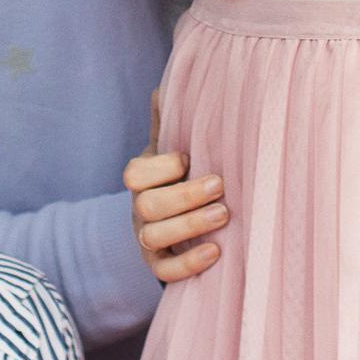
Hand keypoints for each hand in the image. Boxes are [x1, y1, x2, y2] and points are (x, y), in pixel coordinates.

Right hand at [125, 105, 226, 283]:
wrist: (181, 217)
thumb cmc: (184, 174)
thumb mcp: (176, 147)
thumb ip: (171, 121)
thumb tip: (164, 87)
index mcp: (143, 178)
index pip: (135, 174)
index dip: (160, 167)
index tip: (188, 157)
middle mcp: (140, 209)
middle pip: (147, 206)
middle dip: (184, 196)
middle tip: (220, 185)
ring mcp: (147, 239)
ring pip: (154, 238)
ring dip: (189, 226)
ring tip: (224, 215)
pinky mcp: (160, 265)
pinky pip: (165, 271)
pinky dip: (188, 263)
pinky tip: (216, 252)